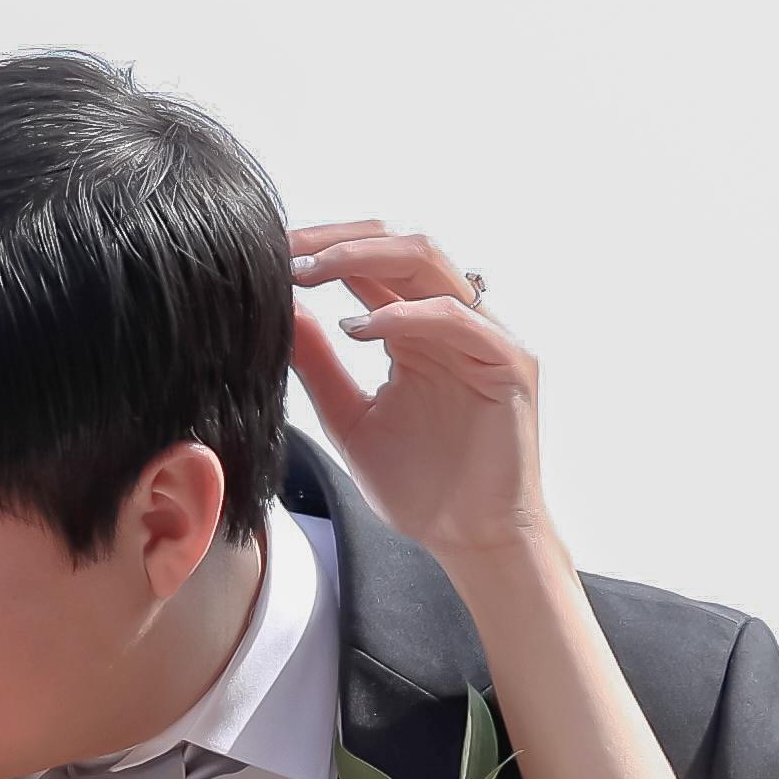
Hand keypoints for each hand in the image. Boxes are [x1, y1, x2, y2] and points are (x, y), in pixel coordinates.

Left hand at [284, 222, 552, 574]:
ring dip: (363, 258)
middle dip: (337, 238)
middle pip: (398, 244)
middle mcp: (452, 320)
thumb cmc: (419, 486)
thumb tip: (282, 311)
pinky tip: (357, 328)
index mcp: (416, 328)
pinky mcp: (510, 363)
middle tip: (285, 248)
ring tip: (310, 271)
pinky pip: (457, 319)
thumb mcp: (349, 418)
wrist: (466, 539)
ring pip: (428, 262)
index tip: (268, 253)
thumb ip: (319, 365)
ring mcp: (485, 336)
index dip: (321, 249)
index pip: (370, 263)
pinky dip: (404, 315)